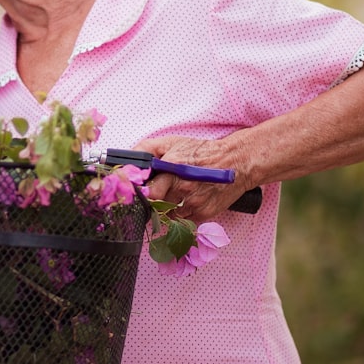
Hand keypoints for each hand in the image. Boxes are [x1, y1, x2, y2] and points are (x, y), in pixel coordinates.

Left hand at [135, 134, 251, 224]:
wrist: (236, 162)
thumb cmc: (202, 152)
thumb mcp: (172, 142)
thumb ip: (146, 149)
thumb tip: (127, 159)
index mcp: (172, 167)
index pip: (147, 188)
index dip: (141, 191)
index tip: (139, 191)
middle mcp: (182, 186)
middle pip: (155, 203)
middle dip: (152, 200)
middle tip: (154, 194)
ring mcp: (193, 202)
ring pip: (167, 214)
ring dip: (166, 208)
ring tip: (172, 196)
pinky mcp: (203, 214)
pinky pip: (182, 220)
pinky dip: (180, 213)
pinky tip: (185, 201)